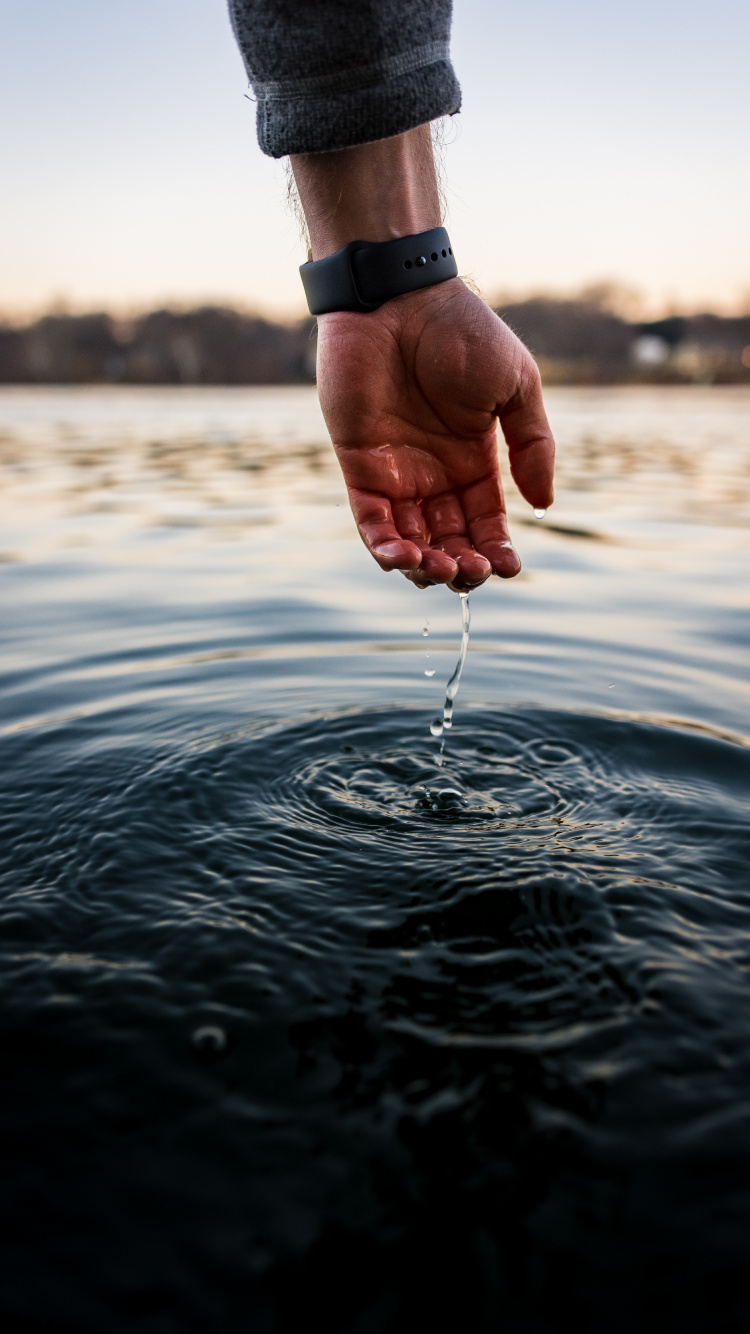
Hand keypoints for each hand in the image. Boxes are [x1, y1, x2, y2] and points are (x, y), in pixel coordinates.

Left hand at [316, 277, 554, 589]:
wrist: (400, 298)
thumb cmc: (462, 331)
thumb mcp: (516, 386)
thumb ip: (533, 445)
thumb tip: (544, 505)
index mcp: (473, 461)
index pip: (484, 523)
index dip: (497, 551)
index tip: (511, 568)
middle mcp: (434, 475)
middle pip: (448, 541)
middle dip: (462, 567)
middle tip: (472, 572)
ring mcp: (396, 473)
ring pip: (409, 541)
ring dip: (425, 566)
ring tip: (441, 568)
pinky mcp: (359, 466)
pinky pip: (370, 521)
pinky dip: (384, 547)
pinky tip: (404, 559)